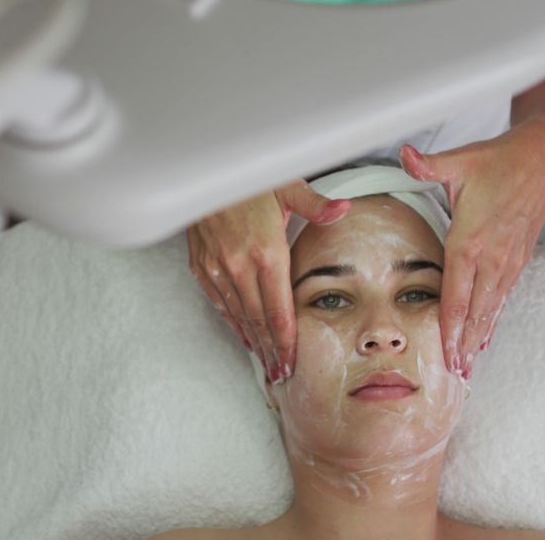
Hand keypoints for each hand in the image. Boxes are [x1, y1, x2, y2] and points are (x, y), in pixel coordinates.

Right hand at [187, 180, 350, 382]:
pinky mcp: (201, 265)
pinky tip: (243, 333)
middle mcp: (239, 265)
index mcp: (266, 252)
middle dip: (272, 350)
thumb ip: (317, 205)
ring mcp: (217, 267)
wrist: (202, 173)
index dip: (287, 341)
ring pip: (237, 315)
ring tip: (266, 361)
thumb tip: (343, 210)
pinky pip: (219, 301)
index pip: (279, 311)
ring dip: (253, 341)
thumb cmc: (247, 178)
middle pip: (259, 320)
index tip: (292, 361)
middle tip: (281, 373)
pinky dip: (232, 321)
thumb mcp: (287, 186)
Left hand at [399, 119, 544, 378]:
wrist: (542, 156)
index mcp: (472, 237)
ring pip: (492, 307)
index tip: (444, 351)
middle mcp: (493, 255)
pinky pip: (504, 295)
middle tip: (455, 373)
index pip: (457, 292)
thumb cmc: (498, 159)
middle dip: (464, 344)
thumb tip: (406, 156)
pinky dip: (494, 318)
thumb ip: (429, 164)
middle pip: (475, 309)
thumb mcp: (460, 159)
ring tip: (468, 365)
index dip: (450, 325)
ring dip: (479, 337)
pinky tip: (486, 335)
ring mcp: (509, 259)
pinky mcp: (519, 257)